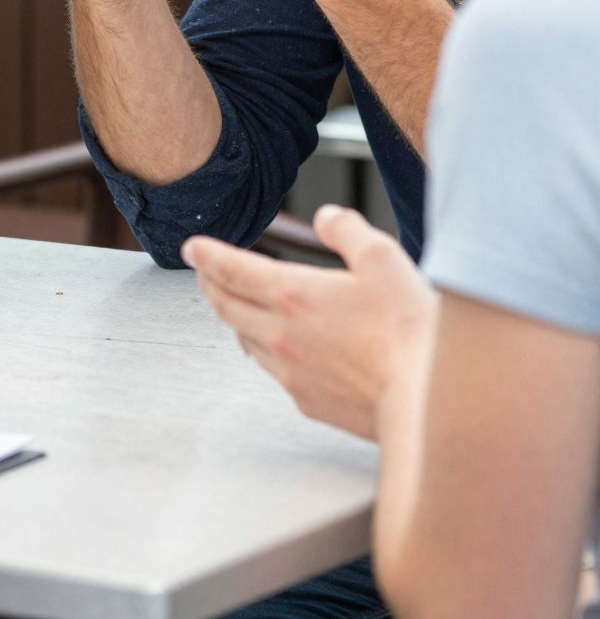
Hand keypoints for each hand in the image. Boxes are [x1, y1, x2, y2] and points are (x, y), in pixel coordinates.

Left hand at [184, 204, 434, 440]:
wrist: (425, 401)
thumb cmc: (409, 331)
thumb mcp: (382, 259)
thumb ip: (347, 231)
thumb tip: (326, 217)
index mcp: (293, 295)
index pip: (232, 270)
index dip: (207, 255)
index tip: (192, 247)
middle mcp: (281, 335)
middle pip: (227, 306)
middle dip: (210, 284)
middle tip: (204, 273)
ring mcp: (291, 372)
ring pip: (245, 339)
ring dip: (235, 317)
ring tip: (238, 305)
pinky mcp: (307, 400)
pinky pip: (272, 370)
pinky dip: (265, 350)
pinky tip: (278, 346)